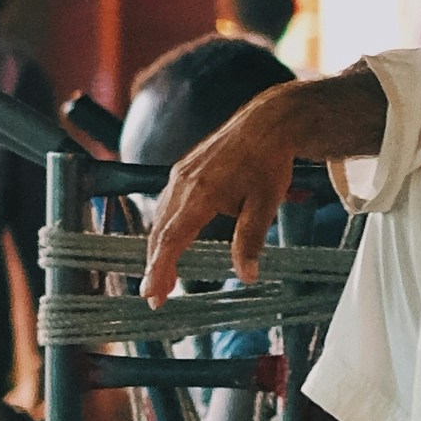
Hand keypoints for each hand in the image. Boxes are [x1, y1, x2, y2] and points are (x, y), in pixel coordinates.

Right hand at [140, 70, 386, 302]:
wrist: (267, 123)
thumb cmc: (268, 163)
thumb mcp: (266, 204)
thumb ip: (250, 241)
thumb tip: (247, 276)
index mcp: (201, 193)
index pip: (172, 238)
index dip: (159, 268)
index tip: (152, 293)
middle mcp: (183, 183)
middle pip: (160, 232)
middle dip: (155, 266)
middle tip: (156, 297)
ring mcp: (180, 174)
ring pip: (161, 219)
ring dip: (159, 250)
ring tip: (164, 279)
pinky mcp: (184, 170)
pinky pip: (167, 205)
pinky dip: (165, 229)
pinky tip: (171, 244)